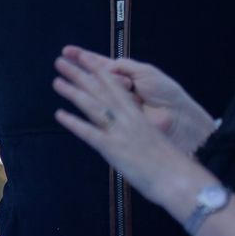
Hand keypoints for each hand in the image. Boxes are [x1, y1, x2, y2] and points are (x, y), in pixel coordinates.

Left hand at [53, 46, 195, 196]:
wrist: (178, 178)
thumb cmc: (167, 163)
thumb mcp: (151, 137)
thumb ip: (135, 129)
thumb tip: (124, 127)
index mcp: (137, 115)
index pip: (115, 86)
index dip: (98, 70)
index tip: (84, 57)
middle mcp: (128, 118)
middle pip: (100, 91)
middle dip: (80, 75)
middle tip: (61, 62)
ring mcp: (120, 132)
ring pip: (93, 106)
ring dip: (73, 92)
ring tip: (57, 81)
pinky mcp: (113, 148)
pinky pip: (89, 133)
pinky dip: (74, 123)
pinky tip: (59, 115)